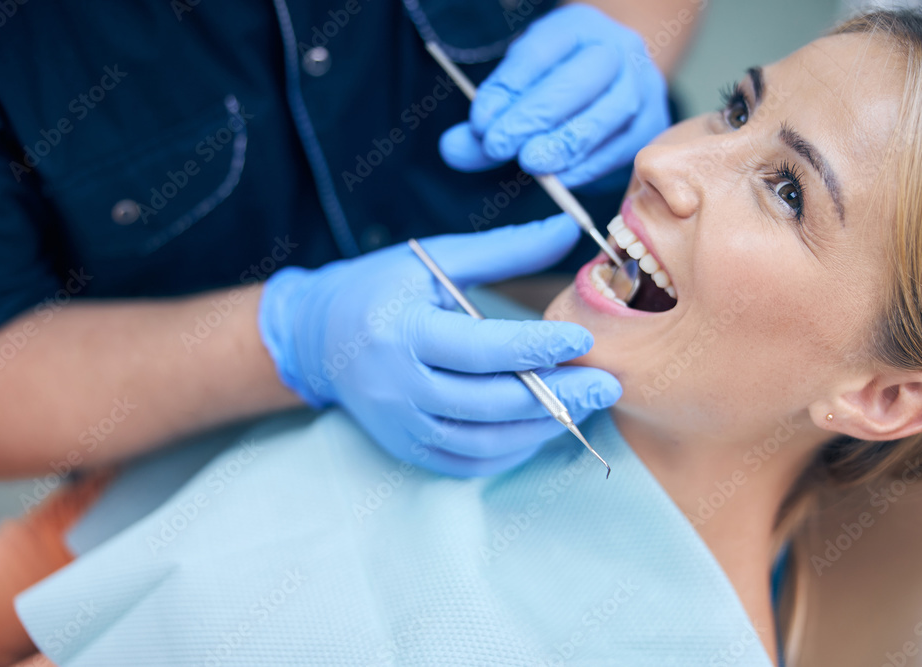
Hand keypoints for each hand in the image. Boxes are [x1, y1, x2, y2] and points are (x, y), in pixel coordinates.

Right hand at [258, 215, 621, 476]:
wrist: (316, 338)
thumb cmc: (379, 288)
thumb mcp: (433, 259)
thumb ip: (503, 250)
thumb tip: (567, 229)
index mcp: (400, 331)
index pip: (479, 348)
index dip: (536, 346)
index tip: (584, 338)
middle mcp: (397, 386)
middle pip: (488, 403)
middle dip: (555, 397)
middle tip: (605, 385)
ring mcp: (399, 425)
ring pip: (483, 442)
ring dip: (540, 429)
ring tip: (583, 407)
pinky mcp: (405, 448)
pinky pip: (467, 463)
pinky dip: (511, 451)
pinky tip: (542, 428)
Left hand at [439, 4, 668, 188]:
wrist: (613, 91)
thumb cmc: (556, 90)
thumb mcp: (518, 92)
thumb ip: (485, 121)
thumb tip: (452, 150)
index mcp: (577, 28)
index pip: (541, 52)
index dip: (509, 88)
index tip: (479, 122)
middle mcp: (617, 50)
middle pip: (578, 80)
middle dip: (534, 116)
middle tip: (498, 146)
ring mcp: (641, 86)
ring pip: (607, 114)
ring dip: (564, 142)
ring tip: (529, 163)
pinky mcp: (651, 125)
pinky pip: (621, 147)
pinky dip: (588, 165)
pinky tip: (560, 178)